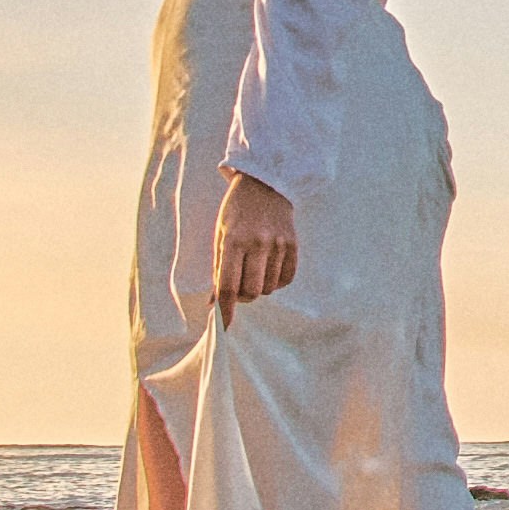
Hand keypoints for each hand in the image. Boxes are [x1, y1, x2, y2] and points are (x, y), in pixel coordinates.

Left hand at [210, 173, 300, 312]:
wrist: (266, 184)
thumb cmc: (236, 210)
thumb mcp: (220, 234)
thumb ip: (219, 269)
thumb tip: (215, 302)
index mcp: (234, 240)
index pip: (229, 286)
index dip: (226, 310)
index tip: (223, 325)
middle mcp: (258, 243)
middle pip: (251, 292)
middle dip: (242, 296)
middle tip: (238, 285)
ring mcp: (278, 244)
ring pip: (268, 288)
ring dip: (259, 287)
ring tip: (254, 270)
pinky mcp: (293, 245)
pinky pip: (285, 280)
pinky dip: (276, 281)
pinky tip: (269, 267)